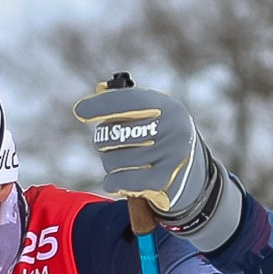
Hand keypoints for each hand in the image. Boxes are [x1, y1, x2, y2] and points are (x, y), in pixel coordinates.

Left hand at [71, 78, 235, 244]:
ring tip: (126, 166)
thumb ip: (128, 105)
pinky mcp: (162, 181)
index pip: (128, 101)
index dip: (101, 105)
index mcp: (168, 107)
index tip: (79, 110)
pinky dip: (113, 182)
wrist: (193, 184)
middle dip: (104, 143)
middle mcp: (172, 127)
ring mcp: (169, 155)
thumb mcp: (154, 120)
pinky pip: (120, 180)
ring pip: (112, 159)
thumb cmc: (164, 145)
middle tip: (111, 147)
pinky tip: (120, 181)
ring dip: (111, 166)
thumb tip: (99, 90)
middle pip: (112, 133)